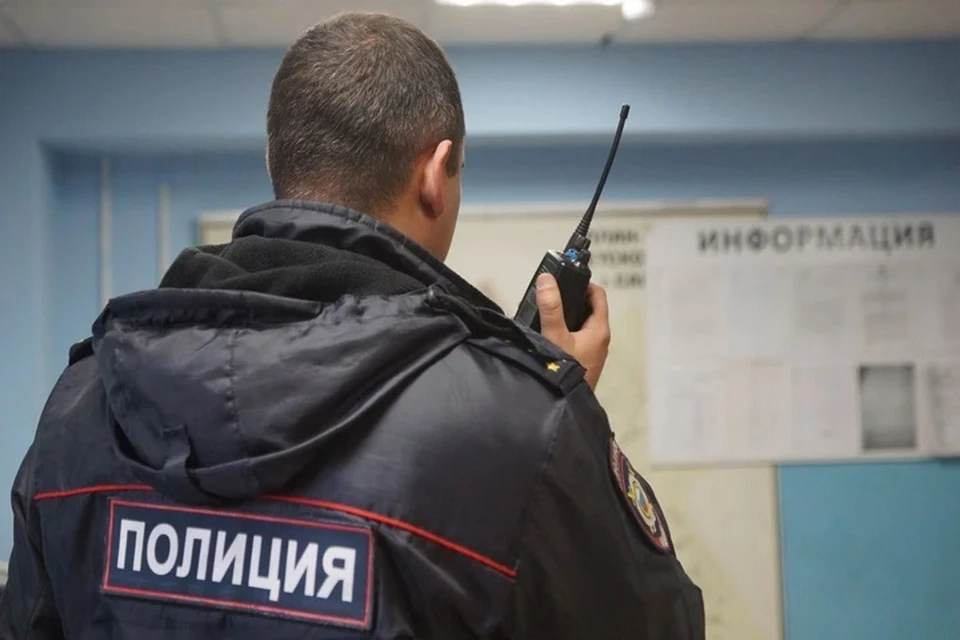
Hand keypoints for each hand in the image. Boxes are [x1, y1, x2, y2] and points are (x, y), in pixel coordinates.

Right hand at [535, 273, 610, 390]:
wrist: (567, 405)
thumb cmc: (567, 372)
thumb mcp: (555, 335)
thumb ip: (550, 307)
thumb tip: (547, 280)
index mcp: (599, 329)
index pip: (598, 295)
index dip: (583, 284)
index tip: (565, 280)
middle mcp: (599, 339)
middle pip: (588, 309)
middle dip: (570, 300)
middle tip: (551, 296)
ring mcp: (592, 352)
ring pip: (580, 325)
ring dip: (565, 317)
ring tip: (545, 314)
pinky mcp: (583, 362)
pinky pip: (576, 339)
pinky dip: (564, 332)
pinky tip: (547, 336)